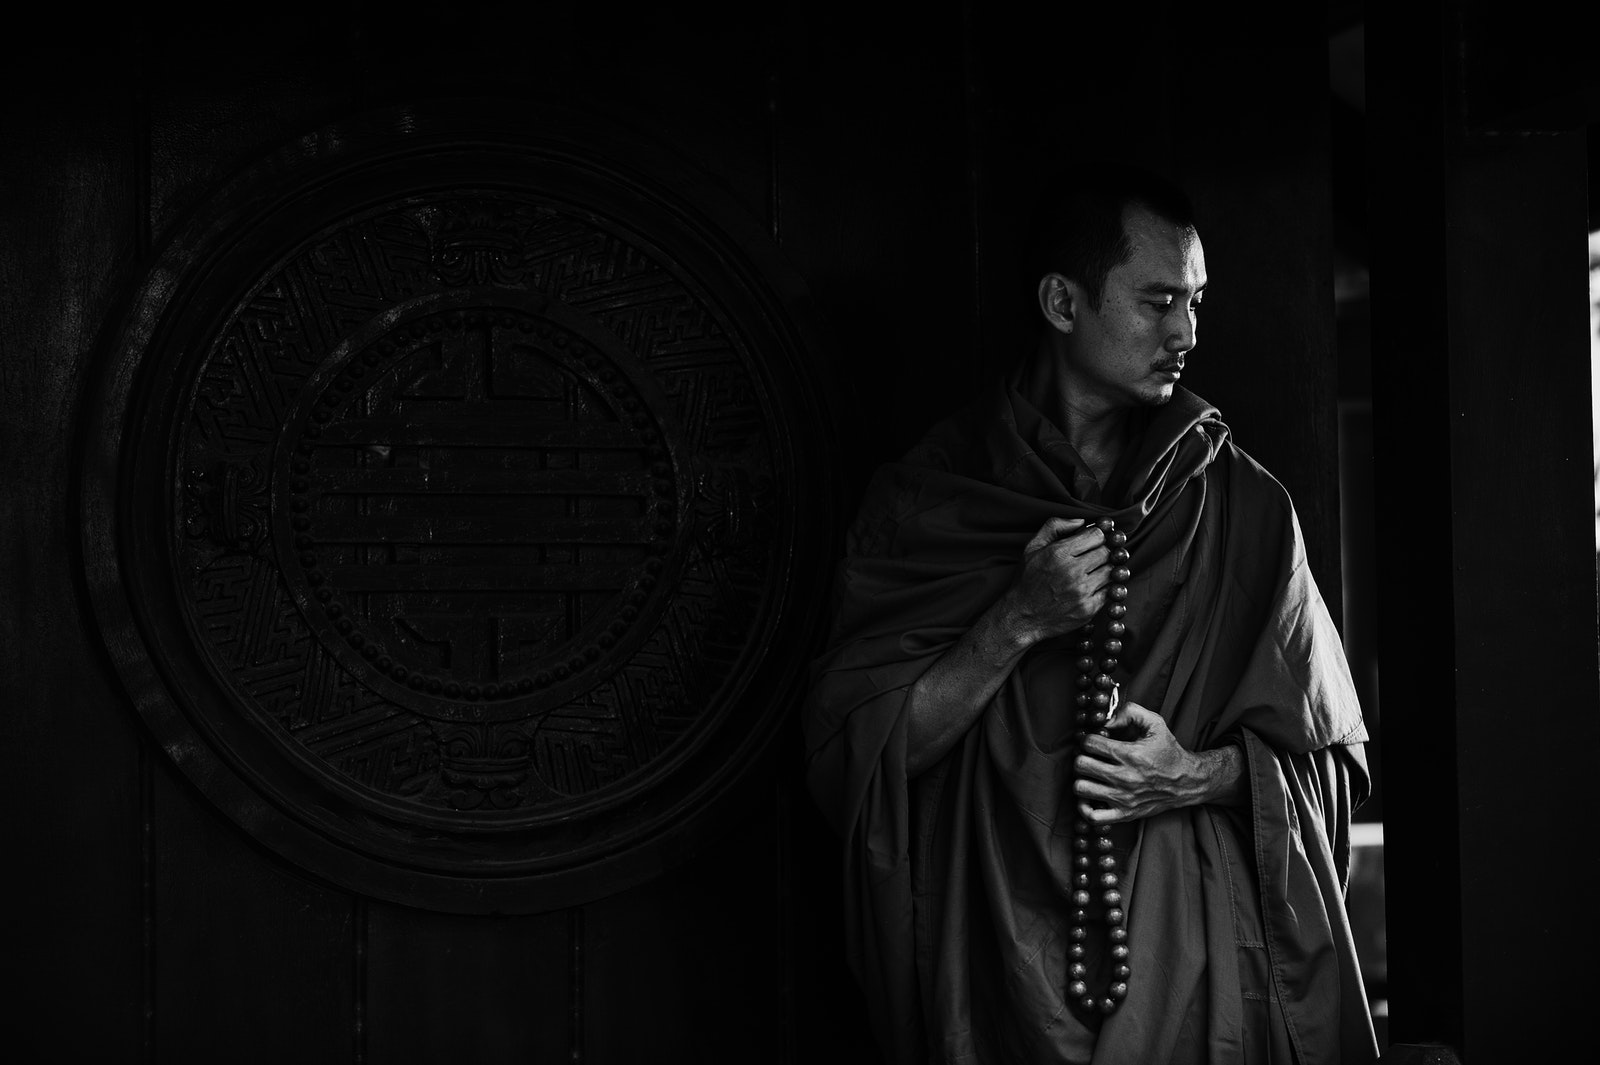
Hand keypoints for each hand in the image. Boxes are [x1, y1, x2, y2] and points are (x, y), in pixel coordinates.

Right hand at [1000, 517, 1109, 643]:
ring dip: (1105, 569)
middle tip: (1093, 556)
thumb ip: (1054, 526)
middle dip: (1102, 551)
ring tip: (1092, 572)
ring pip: (1111, 571)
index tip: (1092, 540)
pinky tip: (1092, 587)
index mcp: (1059, 553)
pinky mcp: (1088, 609)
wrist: (1022, 617)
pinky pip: (1110, 591)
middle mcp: (1072, 572)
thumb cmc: (1027, 580)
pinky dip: (1105, 587)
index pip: (1097, 535)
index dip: (1097, 535)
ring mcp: (1082, 592)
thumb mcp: (1032, 547)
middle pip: (1107, 552)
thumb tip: (1080, 520)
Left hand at [1072, 702, 1213, 825]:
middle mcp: (1125, 777)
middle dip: (1082, 757)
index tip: (1093, 742)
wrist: (1187, 782)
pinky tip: (1090, 797)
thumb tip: (1106, 721)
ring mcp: (1123, 798)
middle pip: (1081, 765)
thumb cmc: (1169, 752)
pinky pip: (1093, 817)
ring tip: (1090, 775)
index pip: (1090, 743)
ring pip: (1081, 788)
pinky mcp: (1125, 814)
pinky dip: (1085, 808)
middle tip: (1089, 757)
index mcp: (1130, 754)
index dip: (1088, 739)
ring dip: (1081, 779)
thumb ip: (1131, 712)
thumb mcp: (1156, 724)